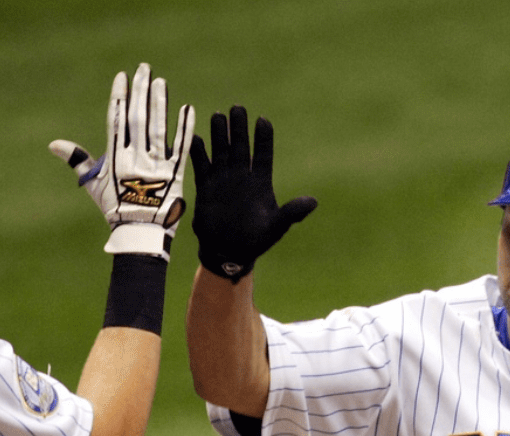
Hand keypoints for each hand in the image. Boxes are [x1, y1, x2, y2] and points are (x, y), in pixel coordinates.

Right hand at [49, 63, 193, 260]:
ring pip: (158, 128)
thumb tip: (54, 144)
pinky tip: (188, 108)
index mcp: (115, 159)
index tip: (122, 76)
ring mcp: (156, 166)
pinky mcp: (175, 175)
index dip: (119, 96)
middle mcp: (135, 159)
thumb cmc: (114, 209)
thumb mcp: (93, 185)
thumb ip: (77, 160)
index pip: (116, 120)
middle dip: (140, 92)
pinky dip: (185, 128)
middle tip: (144, 68)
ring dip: (160, 104)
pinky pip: (181, 148)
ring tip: (160, 82)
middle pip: (137, 118)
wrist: (139, 235)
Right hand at [189, 105, 316, 281]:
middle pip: (241, 146)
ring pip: (221, 151)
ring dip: (219, 134)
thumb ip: (291, 213)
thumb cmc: (255, 241)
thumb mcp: (277, 227)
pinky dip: (198, 152)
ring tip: (218, 116)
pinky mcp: (206, 187)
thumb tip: (313, 203)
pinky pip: (201, 165)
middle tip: (237, 108)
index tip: (262, 120)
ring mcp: (223, 180)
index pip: (263, 153)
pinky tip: (195, 138)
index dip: (263, 137)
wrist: (229, 253)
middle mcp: (241, 176)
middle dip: (239, 128)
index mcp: (261, 182)